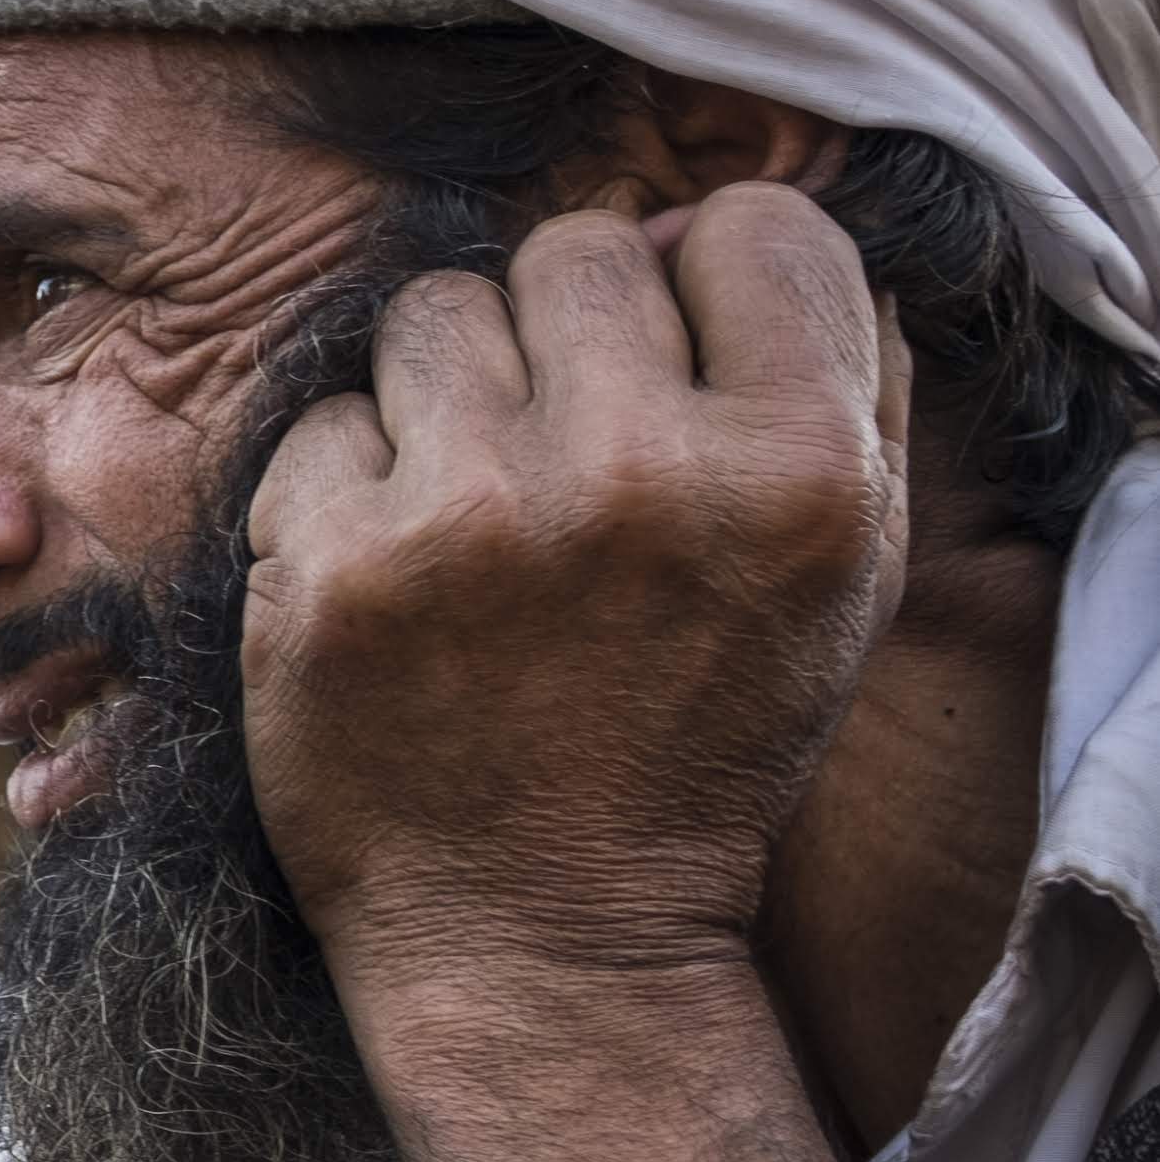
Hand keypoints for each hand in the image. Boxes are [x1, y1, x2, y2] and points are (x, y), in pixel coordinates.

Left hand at [244, 189, 905, 1023]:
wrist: (544, 934)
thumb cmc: (694, 744)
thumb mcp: (837, 576)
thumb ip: (827, 380)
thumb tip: (712, 227)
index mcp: (798, 472)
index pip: (754, 229)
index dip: (709, 285)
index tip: (679, 363)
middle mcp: (637, 475)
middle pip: (579, 251)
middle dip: (566, 334)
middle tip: (561, 445)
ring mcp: (471, 517)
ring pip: (435, 310)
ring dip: (447, 389)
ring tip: (474, 503)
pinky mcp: (328, 565)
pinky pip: (323, 420)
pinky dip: (347, 484)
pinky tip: (393, 574)